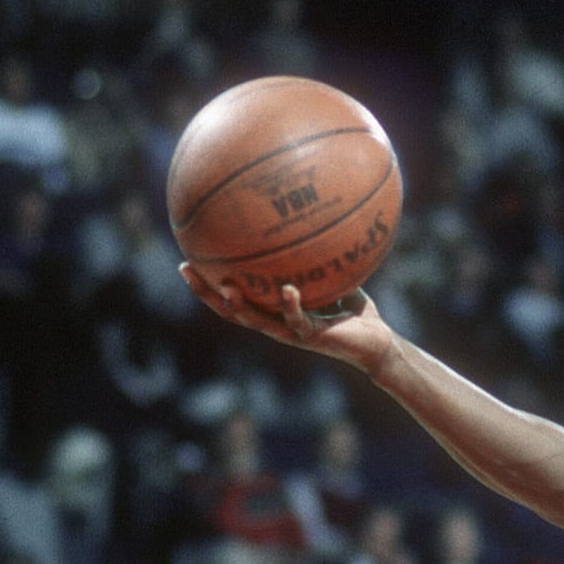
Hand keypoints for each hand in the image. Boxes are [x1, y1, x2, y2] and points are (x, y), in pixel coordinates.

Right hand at [180, 265, 396, 376]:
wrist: (376, 344)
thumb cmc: (354, 312)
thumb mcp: (332, 276)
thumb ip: (318, 256)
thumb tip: (310, 219)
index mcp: (272, 310)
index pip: (233, 296)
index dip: (208, 282)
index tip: (186, 259)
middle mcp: (275, 322)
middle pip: (230, 310)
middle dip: (206, 293)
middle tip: (186, 269)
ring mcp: (291, 333)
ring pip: (256, 321)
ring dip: (239, 308)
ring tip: (226, 289)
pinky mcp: (312, 337)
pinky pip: (298, 321)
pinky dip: (292, 306)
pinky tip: (288, 290)